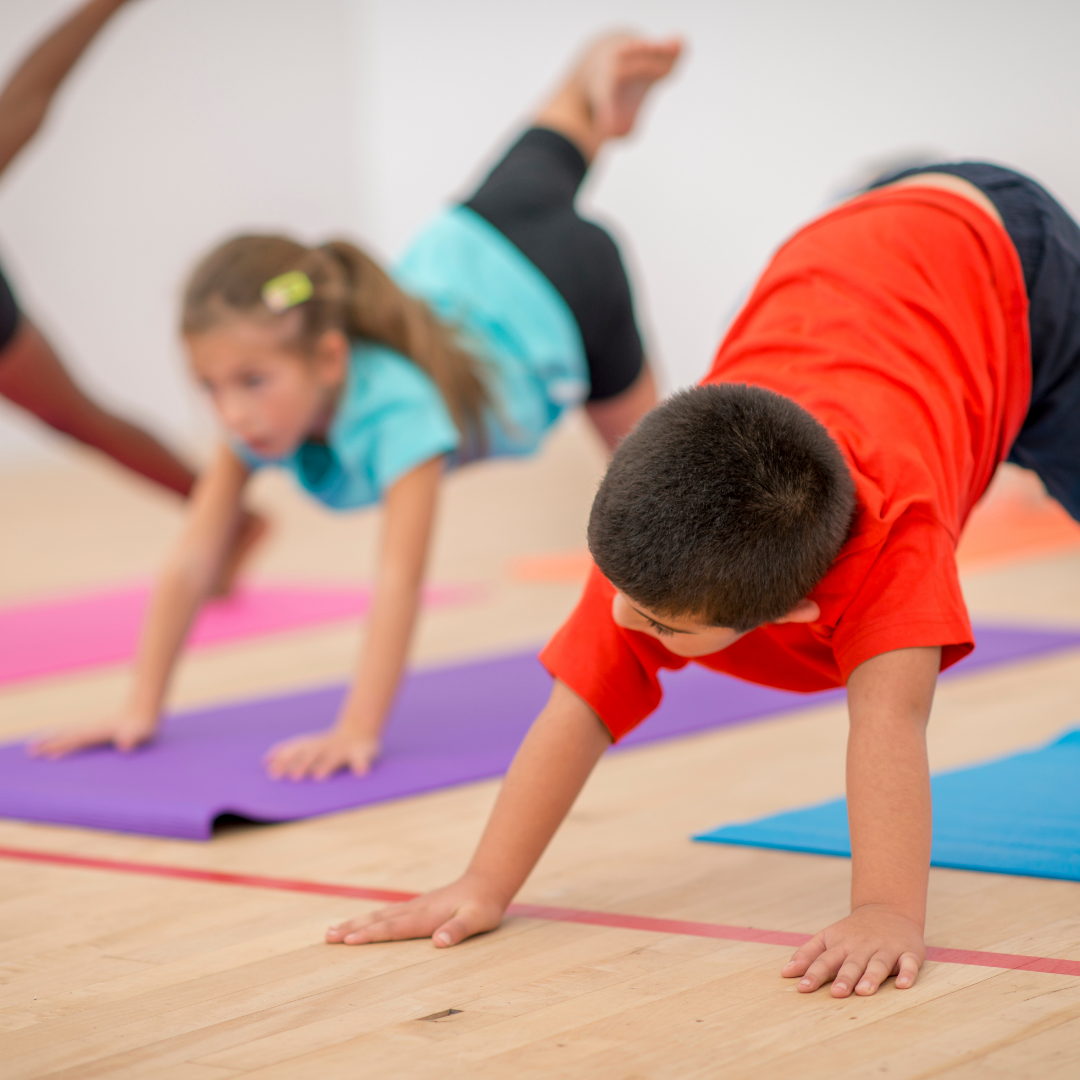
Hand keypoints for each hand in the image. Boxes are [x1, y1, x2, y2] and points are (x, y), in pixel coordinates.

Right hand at [28, 712, 156, 758]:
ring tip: (33, 746)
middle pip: (67, 737)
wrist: (143, 711)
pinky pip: (74, 735)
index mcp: (99, 732)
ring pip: (68, 734)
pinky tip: (56, 742)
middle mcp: (92, 729)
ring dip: (51, 740)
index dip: (64, 747)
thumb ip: (134, 739)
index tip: (49, 755)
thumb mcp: (141, 734)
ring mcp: (93, 729)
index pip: (77, 741)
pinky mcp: (95, 731)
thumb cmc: (143, 727)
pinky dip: (62, 738)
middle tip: (30, 752)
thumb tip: (125, 746)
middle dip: (49, 744)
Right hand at [264, 730, 380, 780]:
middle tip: (293, 777)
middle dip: (303, 765)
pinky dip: (279, 752)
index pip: (332, 758)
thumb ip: (362, 761)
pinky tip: (266, 760)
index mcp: (340, 750)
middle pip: (312, 754)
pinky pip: (291, 746)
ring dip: (286, 760)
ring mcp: (315, 743)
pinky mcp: (308, 743)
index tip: (319, 777)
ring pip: (298, 750)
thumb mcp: (367, 753)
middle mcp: (325, 746)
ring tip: (273, 772)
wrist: (356, 731)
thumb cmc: (362, 748)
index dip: (326, 766)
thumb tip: (363, 771)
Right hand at [326, 874, 506, 947]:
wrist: (486, 882)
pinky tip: (361, 923)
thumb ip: (458, 930)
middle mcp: (415, 909)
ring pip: (379, 915)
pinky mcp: (417, 906)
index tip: (348, 940)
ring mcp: (414, 906)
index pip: (393, 927)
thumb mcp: (477, 920)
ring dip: (356, 923)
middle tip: (327, 937)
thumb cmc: (483, 905)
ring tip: (332, 931)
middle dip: (352, 929)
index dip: (371, 934)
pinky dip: (370, 919)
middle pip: (378, 920)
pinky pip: (387, 914)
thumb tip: (438, 942)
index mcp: (426, 916)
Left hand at [782, 904, 924, 996]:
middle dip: (844, 978)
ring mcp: (885, 949)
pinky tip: (903, 985)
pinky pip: (909, 964)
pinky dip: (907, 974)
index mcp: (841, 945)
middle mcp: (862, 947)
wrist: (888, 910)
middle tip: (836, 993)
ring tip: (864, 991)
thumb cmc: (853, 932)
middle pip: (852, 964)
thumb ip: (807, 954)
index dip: (813, 973)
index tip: (802, 987)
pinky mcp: (908, 952)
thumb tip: (785, 973)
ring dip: (871, 977)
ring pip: (878, 964)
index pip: (825, 960)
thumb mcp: (828, 938)